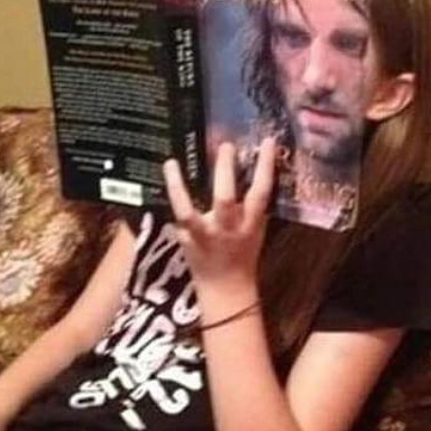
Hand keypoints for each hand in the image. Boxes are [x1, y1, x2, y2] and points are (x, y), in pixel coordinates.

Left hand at [162, 138, 276, 286]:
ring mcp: (202, 237)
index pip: (261, 192)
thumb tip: (253, 167)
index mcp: (250, 224)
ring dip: (178, 187)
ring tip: (172, 162)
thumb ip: (254, 205)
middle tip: (225, 146)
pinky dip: (169, 200)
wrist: (226, 289)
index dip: (265, 166)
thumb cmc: (244, 254)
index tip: (266, 142)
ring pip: (188, 212)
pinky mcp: (185, 241)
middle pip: (224, 199)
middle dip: (225, 171)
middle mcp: (227, 230)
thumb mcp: (256, 229)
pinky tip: (163, 179)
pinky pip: (174, 218)